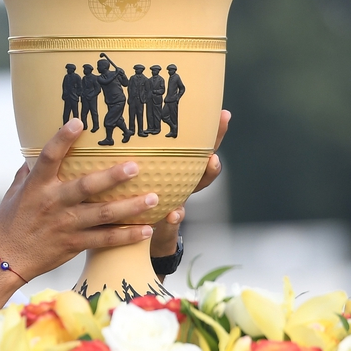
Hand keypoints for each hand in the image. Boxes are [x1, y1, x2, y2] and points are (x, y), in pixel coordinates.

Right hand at [0, 119, 156, 278]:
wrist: (6, 258)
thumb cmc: (10, 221)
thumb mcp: (15, 192)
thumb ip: (29, 171)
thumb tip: (36, 149)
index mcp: (37, 186)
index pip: (49, 157)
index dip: (62, 139)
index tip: (79, 122)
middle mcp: (53, 203)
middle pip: (86, 186)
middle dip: (113, 176)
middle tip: (136, 166)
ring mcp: (65, 224)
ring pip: (103, 214)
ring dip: (130, 206)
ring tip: (153, 197)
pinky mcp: (74, 243)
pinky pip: (105, 239)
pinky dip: (127, 236)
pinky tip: (147, 230)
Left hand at [150, 109, 230, 256]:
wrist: (143, 235)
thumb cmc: (141, 198)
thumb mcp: (142, 174)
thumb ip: (140, 156)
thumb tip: (126, 121)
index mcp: (177, 170)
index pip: (198, 148)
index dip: (213, 133)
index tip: (224, 115)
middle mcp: (182, 185)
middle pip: (204, 168)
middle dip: (213, 157)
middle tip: (215, 153)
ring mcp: (178, 203)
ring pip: (195, 188)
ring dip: (204, 177)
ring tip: (210, 166)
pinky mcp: (168, 224)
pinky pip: (173, 221)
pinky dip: (174, 217)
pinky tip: (173, 214)